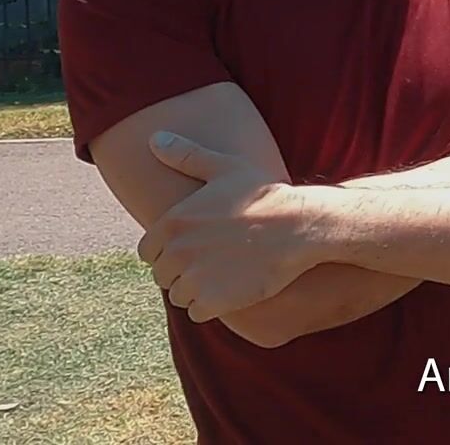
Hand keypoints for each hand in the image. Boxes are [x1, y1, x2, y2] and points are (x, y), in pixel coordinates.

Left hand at [137, 132, 321, 322]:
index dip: (170, 251)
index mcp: (172, 222)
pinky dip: (211, 306)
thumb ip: (186, 155)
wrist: (301, 226)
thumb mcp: (226, 167)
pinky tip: (232, 289)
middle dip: (184, 271)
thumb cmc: (266, 195)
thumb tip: (154, 138)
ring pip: (179, 295)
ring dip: (197, 290)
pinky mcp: (213, 301)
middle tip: (216, 260)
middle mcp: (176, 252)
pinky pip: (197, 312)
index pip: (148, 252)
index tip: (197, 246)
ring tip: (226, 274)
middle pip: (164, 275)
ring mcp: (194, 278)